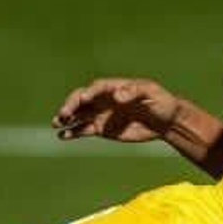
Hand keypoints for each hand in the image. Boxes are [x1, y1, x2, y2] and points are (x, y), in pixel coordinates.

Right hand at [52, 78, 180, 142]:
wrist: (166, 121)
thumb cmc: (161, 102)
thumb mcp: (151, 93)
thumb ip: (134, 92)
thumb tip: (117, 95)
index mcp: (114, 87)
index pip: (96, 87)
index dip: (90, 92)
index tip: (84, 98)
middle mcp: (103, 99)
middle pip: (81, 99)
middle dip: (71, 105)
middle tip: (64, 114)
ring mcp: (101, 114)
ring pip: (78, 115)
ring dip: (66, 118)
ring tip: (57, 124)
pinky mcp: (102, 129)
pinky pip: (83, 130)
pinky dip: (73, 132)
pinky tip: (63, 136)